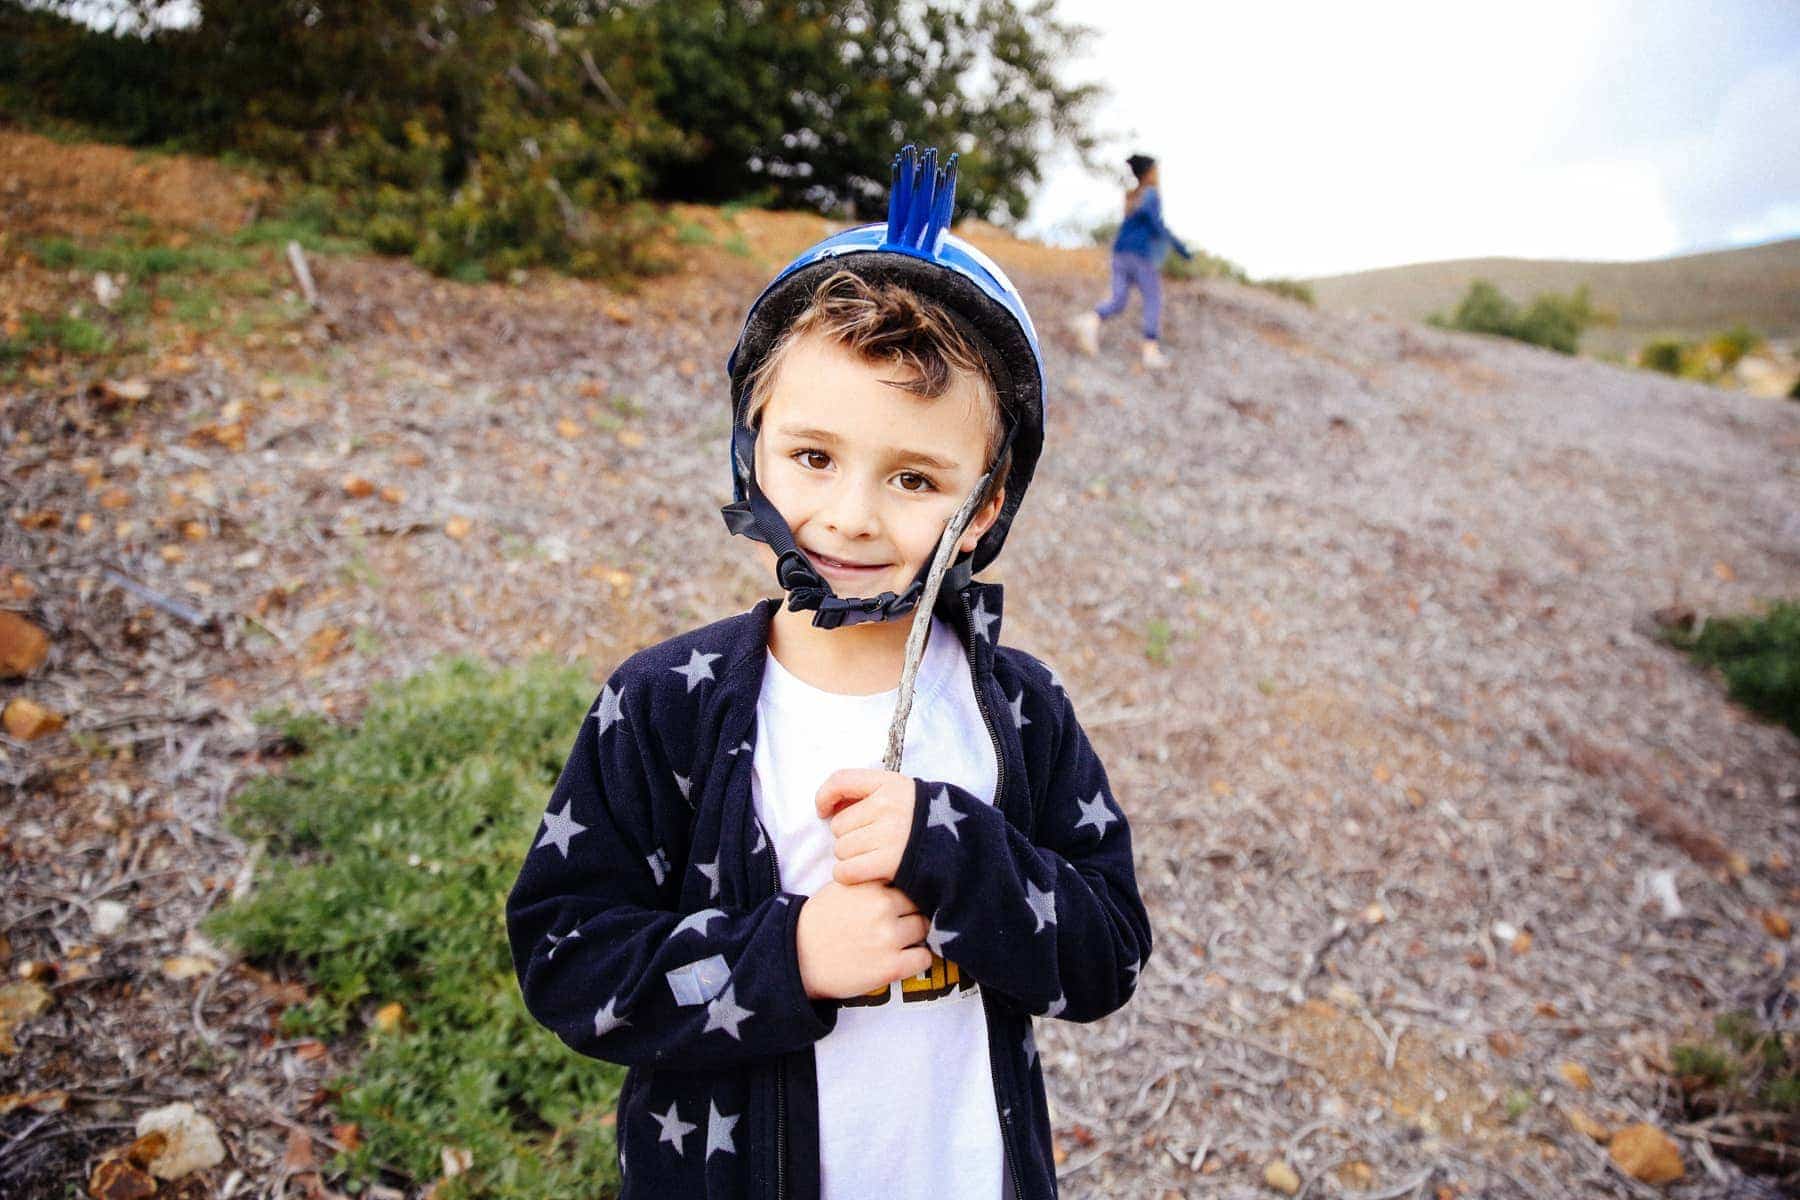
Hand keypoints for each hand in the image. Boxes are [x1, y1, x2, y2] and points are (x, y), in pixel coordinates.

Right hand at [795, 881, 931, 999]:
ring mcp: (888, 937)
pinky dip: (918, 959)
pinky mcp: (891, 967)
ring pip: (924, 929)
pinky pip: (924, 958)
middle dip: (911, 913)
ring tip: (897, 942)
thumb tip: (899, 870)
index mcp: (870, 885)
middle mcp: (882, 908)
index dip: (904, 891)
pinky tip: (903, 959)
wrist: (797, 958)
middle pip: (919, 905)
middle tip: (898, 924)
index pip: (907, 879)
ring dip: (915, 936)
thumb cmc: (820, 921)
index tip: (899, 901)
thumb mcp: (841, 887)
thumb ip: (870, 878)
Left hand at [815, 768, 915, 885]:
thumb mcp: (905, 796)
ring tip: (872, 858)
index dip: (824, 796)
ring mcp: (890, 834)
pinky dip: (849, 876)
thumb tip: (829, 807)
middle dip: (848, 836)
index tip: (823, 811)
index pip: (841, 780)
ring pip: (841, 849)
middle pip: (838, 825)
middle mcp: (888, 805)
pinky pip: (846, 871)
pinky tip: (864, 874)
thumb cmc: (925, 825)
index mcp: (891, 784)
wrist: (963, 852)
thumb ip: (871, 795)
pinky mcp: (891, 862)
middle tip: (869, 843)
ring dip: (850, 858)